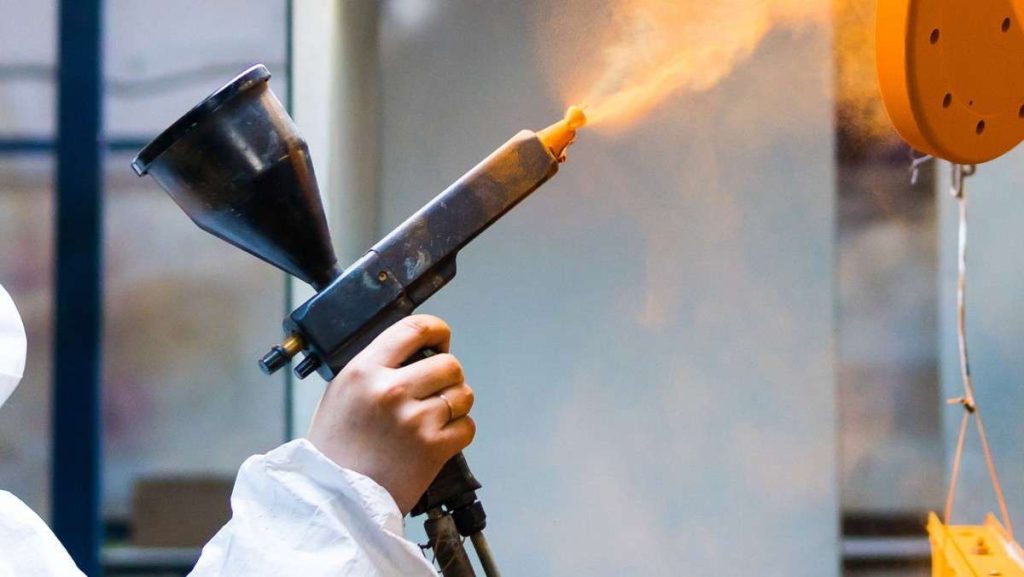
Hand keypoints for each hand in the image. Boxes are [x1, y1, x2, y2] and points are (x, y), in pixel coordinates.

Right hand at [307, 315, 475, 513]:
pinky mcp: (433, 448)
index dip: (437, 330)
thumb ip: (375, 367)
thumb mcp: (342, 391)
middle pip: (449, 364)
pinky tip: (437, 437)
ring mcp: (415, 419)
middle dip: (448, 375)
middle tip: (436, 388)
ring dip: (455, 403)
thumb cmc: (335, 448)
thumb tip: (411, 351)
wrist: (336, 497)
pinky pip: (467, 426)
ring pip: (463, 394)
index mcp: (365, 371)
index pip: (414, 328)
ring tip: (434, 416)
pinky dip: (458, 431)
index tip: (442, 338)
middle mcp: (391, 390)